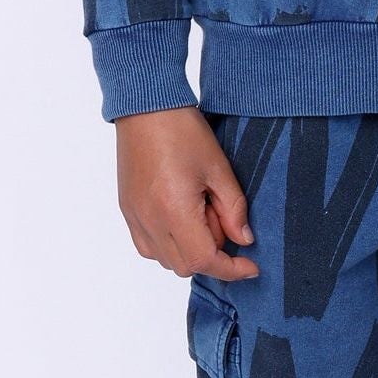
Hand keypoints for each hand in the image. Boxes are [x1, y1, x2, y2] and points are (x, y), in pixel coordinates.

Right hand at [115, 107, 259, 278]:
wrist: (146, 108)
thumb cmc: (182, 131)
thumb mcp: (219, 169)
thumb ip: (233, 209)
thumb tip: (243, 239)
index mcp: (174, 210)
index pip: (204, 261)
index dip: (231, 269)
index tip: (250, 266)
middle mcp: (150, 220)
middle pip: (185, 266)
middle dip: (211, 255)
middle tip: (222, 220)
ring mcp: (135, 217)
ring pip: (165, 260)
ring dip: (189, 251)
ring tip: (200, 213)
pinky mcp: (128, 210)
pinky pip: (147, 246)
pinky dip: (168, 245)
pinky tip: (182, 218)